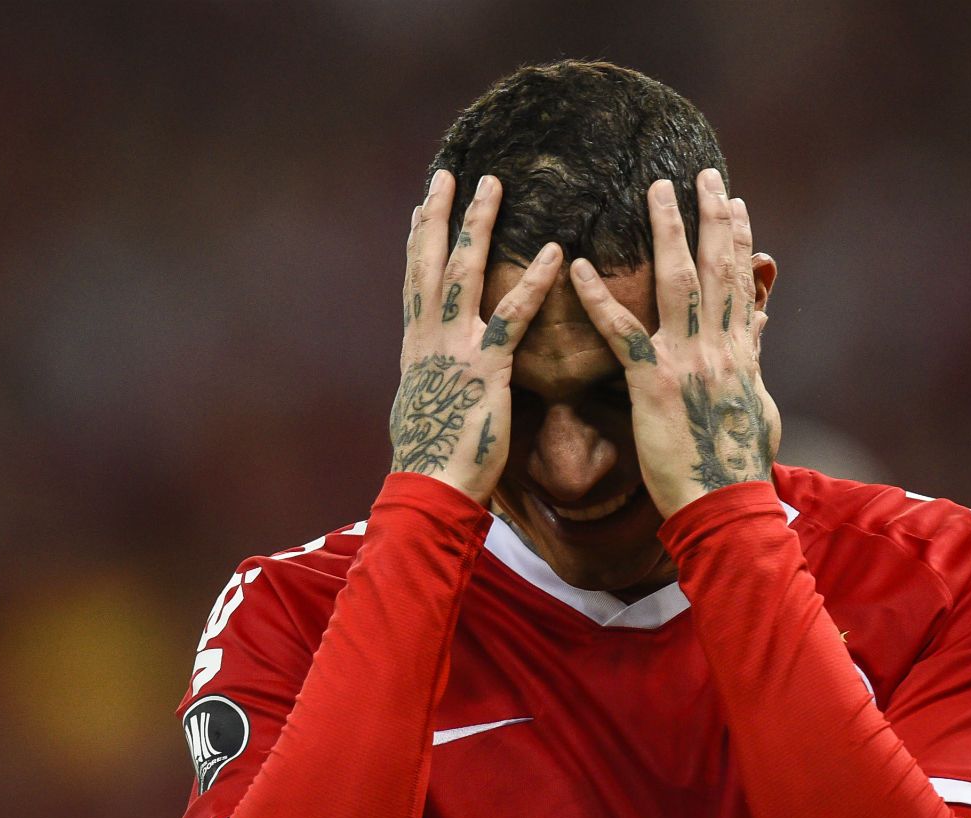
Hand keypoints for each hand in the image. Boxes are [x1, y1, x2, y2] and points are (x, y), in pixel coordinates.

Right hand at [390, 170, 562, 503]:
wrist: (430, 489)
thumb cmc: (433, 460)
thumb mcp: (426, 409)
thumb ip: (436, 380)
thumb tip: (434, 374)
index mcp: (416, 349)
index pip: (416, 283)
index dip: (420, 242)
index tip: (423, 206)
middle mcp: (429, 340)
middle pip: (431, 264)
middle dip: (440, 216)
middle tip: (448, 174)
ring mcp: (454, 350)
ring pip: (464, 274)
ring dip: (478, 225)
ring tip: (493, 185)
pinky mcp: (486, 369)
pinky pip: (513, 317)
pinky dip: (534, 282)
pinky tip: (555, 252)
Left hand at [567, 169, 778, 518]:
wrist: (724, 504)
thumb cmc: (738, 464)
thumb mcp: (757, 405)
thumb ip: (752, 359)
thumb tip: (757, 327)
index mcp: (739, 352)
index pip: (739, 282)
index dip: (737, 238)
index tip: (733, 201)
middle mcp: (717, 347)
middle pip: (715, 268)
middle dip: (710, 216)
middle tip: (702, 173)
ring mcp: (685, 361)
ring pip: (677, 283)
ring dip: (667, 231)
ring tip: (656, 189)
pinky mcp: (651, 384)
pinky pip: (621, 333)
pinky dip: (598, 298)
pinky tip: (577, 266)